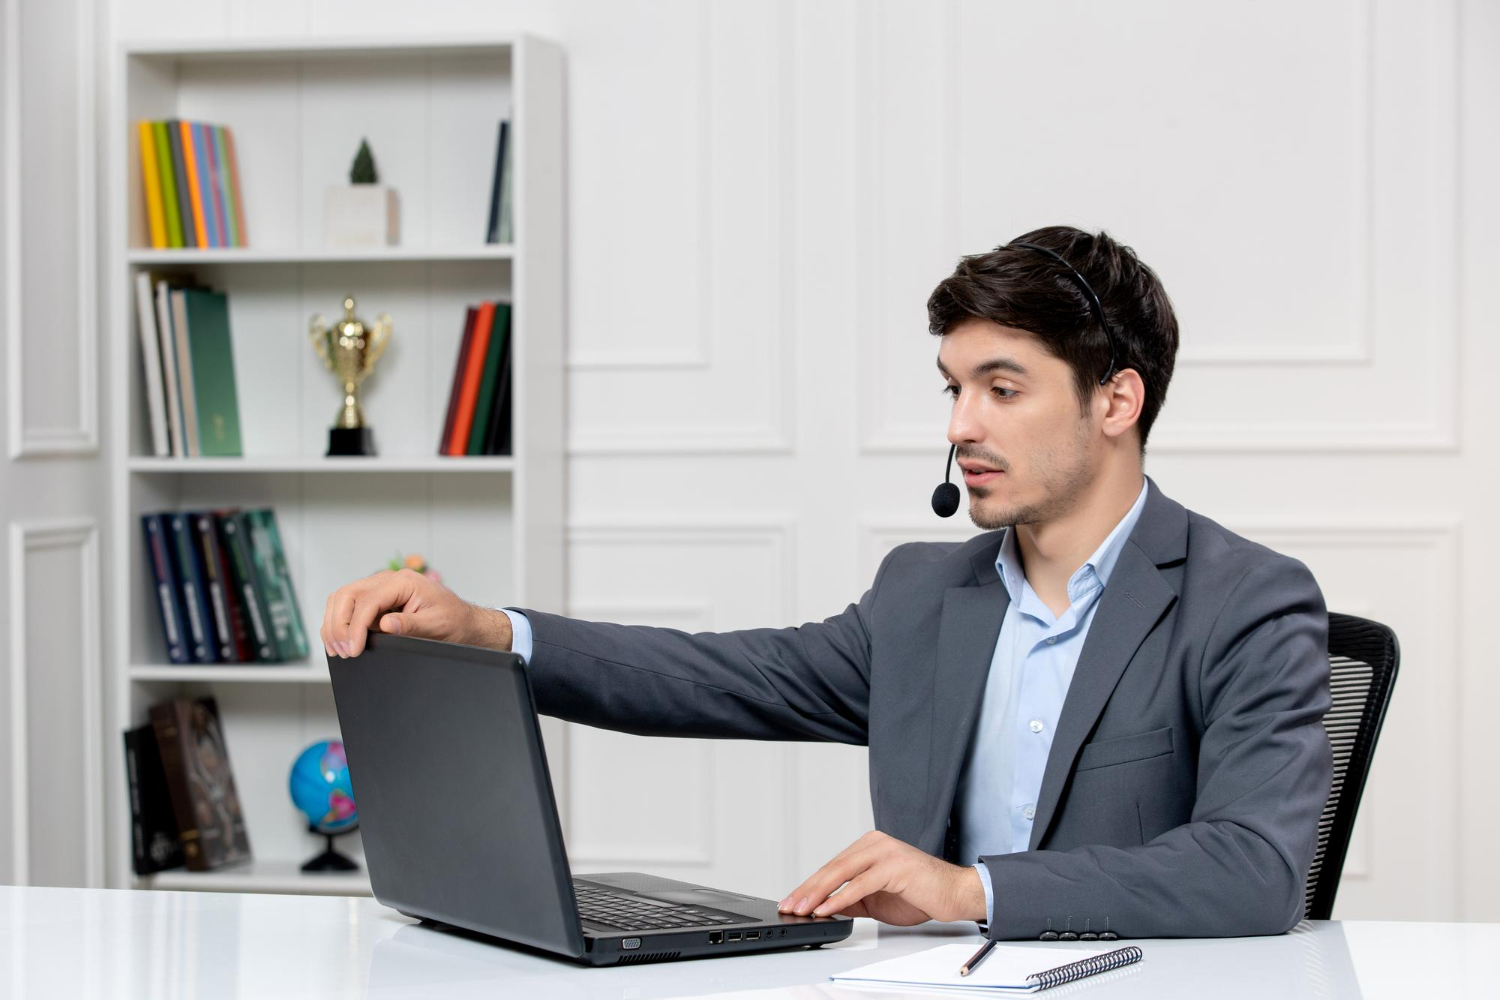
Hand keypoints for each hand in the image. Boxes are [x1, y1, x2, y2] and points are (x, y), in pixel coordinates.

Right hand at [320, 568, 511, 657]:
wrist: (462, 621)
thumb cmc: (453, 621)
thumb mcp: (436, 626)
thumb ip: (410, 625)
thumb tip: (384, 625)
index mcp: (404, 582)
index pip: (368, 600)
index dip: (354, 627)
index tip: (352, 650)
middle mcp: (388, 580)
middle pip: (347, 595)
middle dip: (338, 625)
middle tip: (342, 652)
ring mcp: (379, 587)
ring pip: (342, 598)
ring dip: (334, 624)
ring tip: (338, 651)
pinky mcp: (375, 598)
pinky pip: (348, 605)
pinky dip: (338, 622)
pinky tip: (340, 642)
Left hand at [777, 830, 985, 924]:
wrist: (955, 894)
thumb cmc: (920, 894)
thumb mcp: (877, 899)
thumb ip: (852, 900)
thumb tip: (824, 909)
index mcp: (869, 846)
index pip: (832, 866)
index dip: (810, 885)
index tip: (792, 900)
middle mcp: (875, 843)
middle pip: (832, 868)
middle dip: (807, 889)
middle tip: (790, 905)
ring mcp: (885, 852)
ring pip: (842, 873)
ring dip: (818, 893)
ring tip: (802, 909)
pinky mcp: (895, 866)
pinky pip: (860, 884)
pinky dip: (840, 898)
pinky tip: (826, 909)